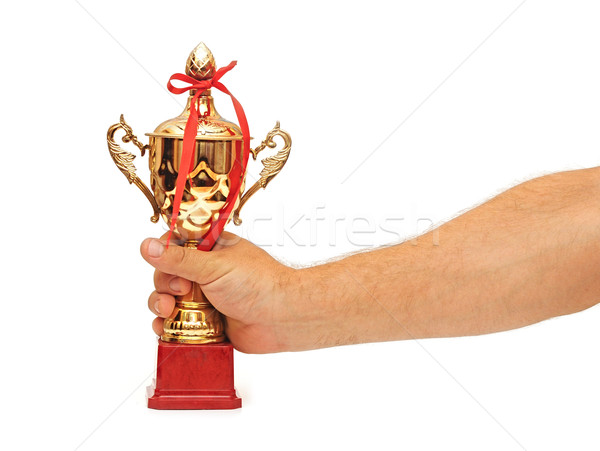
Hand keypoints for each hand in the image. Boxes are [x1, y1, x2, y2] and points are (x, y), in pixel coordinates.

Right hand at [140, 232, 295, 352]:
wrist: (281, 319)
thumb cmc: (257, 284)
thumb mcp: (214, 266)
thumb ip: (178, 259)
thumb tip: (146, 246)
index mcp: (211, 249)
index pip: (175, 244)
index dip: (164, 254)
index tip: (165, 263)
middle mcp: (206, 272)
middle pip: (166, 274)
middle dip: (163, 284)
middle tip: (177, 292)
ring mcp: (204, 298)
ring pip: (167, 299)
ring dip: (160, 305)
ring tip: (168, 312)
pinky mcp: (204, 322)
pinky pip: (176, 323)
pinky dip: (166, 326)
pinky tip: (164, 328)